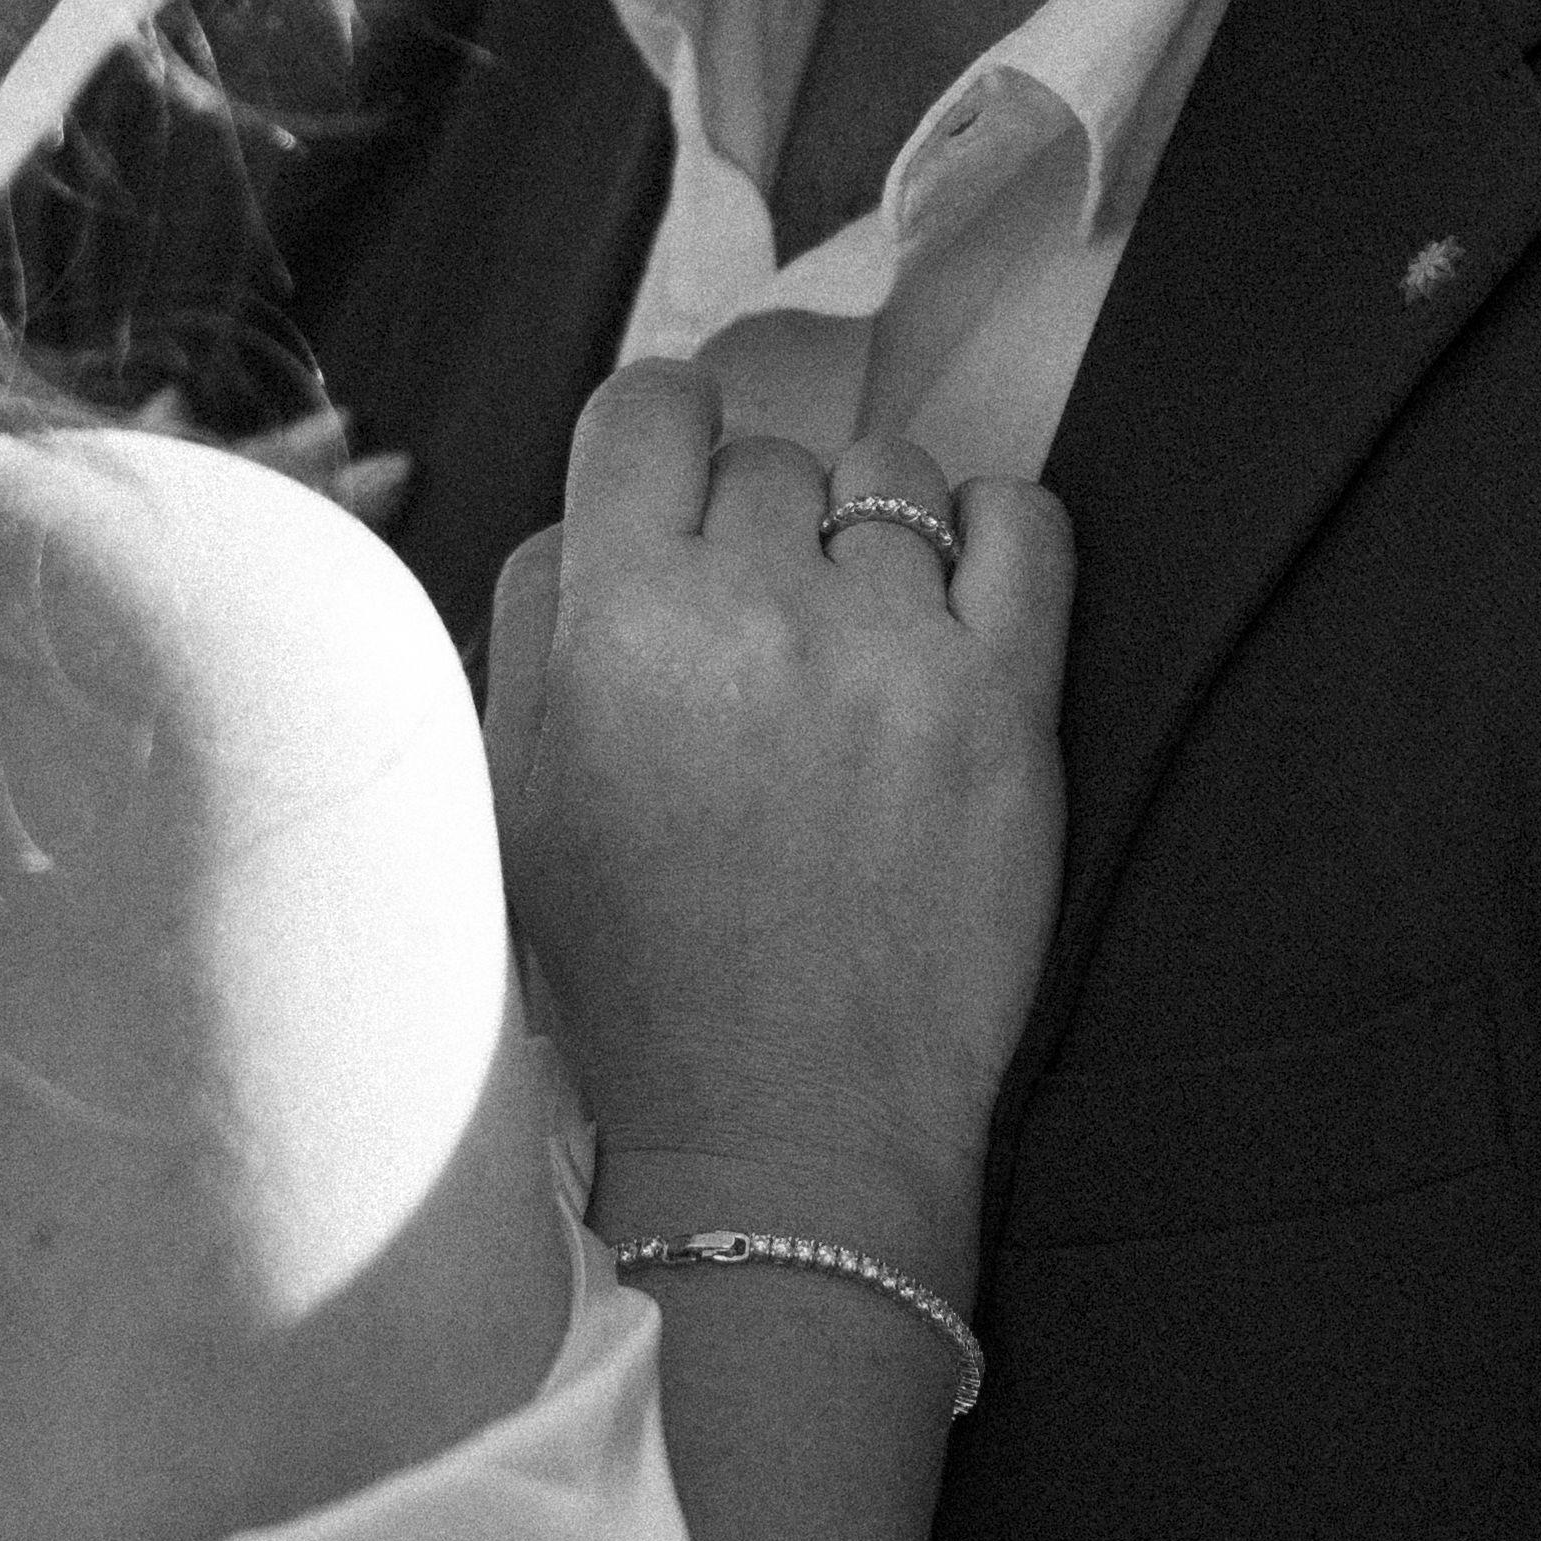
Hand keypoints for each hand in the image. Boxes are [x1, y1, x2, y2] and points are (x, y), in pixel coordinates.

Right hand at [483, 365, 1069, 1294]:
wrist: (788, 1131)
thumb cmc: (640, 972)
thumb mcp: (514, 798)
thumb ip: (536, 626)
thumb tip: (598, 514)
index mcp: (618, 624)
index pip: (646, 409)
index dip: (661, 443)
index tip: (679, 497)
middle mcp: (756, 612)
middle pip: (767, 460)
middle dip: (757, 532)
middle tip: (755, 645)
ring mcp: (895, 651)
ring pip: (890, 480)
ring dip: (868, 544)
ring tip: (854, 650)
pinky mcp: (1008, 703)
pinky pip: (1026, 525)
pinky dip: (995, 538)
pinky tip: (958, 605)